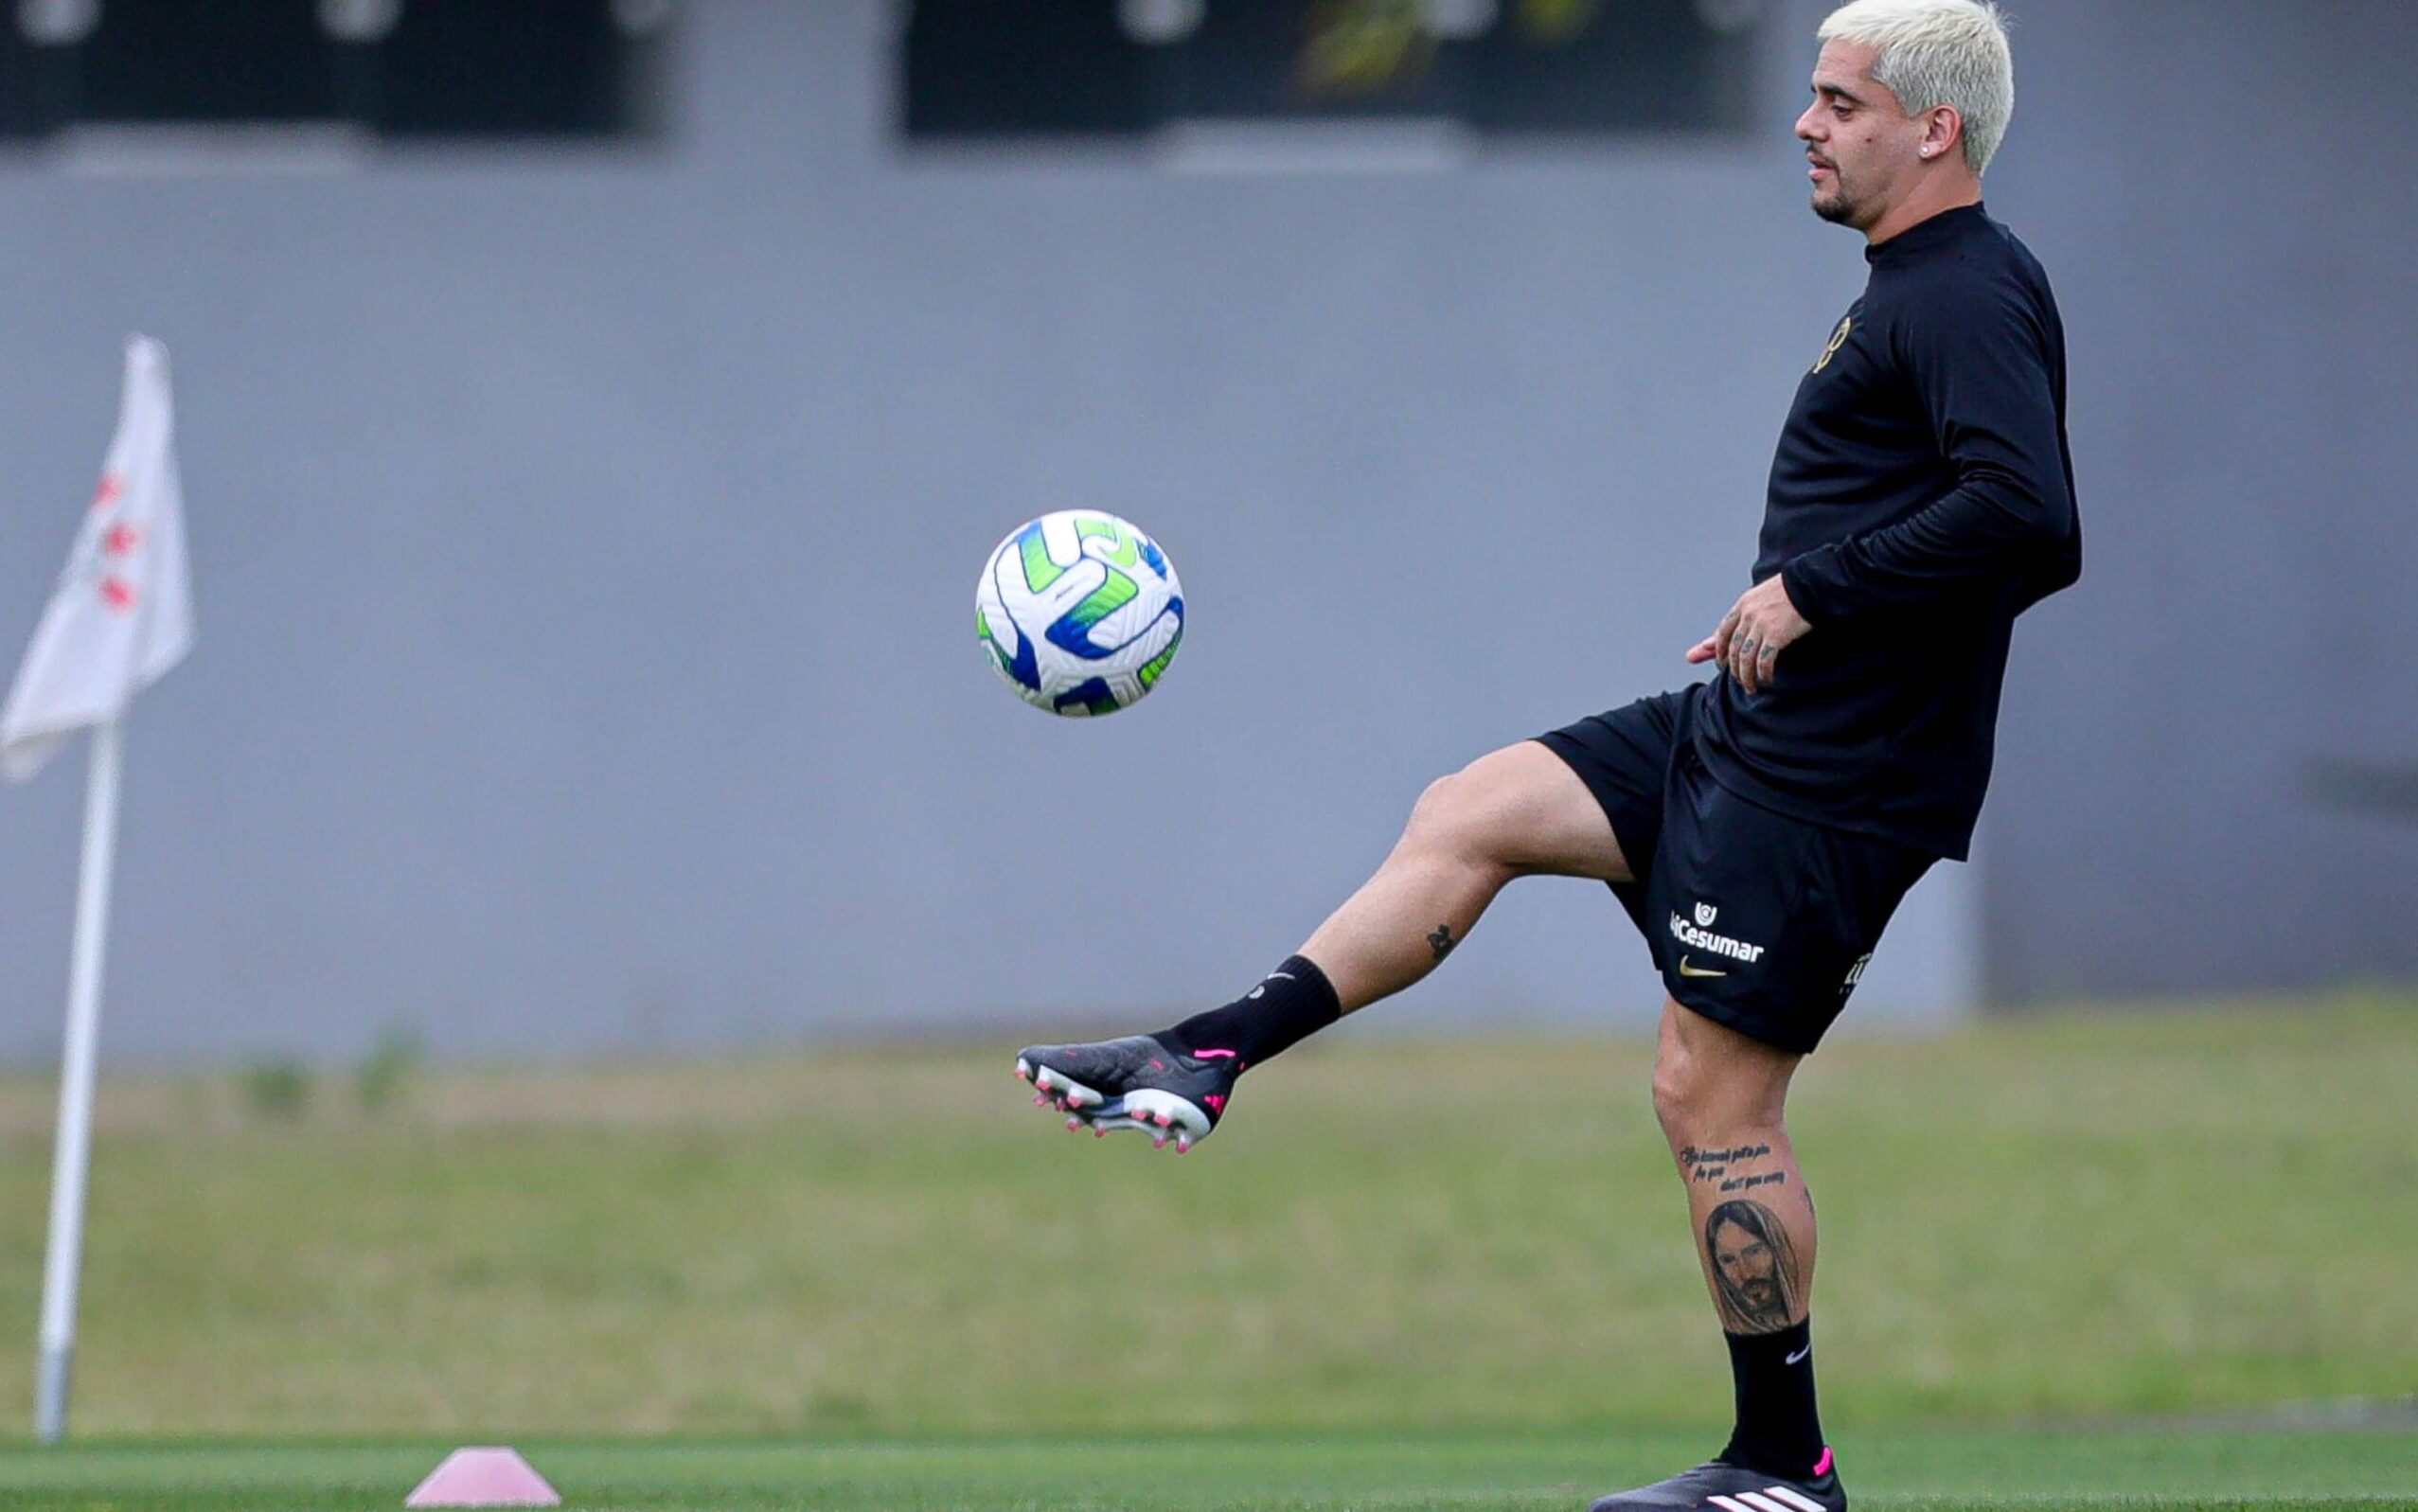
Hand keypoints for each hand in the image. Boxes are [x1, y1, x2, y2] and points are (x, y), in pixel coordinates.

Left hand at [1685, 574, 1810, 695]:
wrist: (1811, 583)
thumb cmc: (1790, 590)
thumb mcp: (1761, 596)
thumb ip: (1744, 614)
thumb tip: (1721, 631)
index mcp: (1743, 604)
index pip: (1722, 632)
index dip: (1719, 651)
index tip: (1722, 664)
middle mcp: (1748, 615)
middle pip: (1733, 649)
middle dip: (1734, 669)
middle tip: (1740, 680)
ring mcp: (1760, 625)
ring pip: (1745, 659)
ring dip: (1746, 676)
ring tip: (1751, 687)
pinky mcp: (1776, 635)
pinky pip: (1763, 661)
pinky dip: (1763, 674)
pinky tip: (1767, 679)